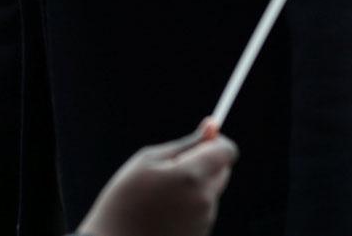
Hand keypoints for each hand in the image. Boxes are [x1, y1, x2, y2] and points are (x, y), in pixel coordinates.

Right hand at [78, 121, 236, 235]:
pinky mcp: (200, 234)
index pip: (226, 151)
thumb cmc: (125, 197)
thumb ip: (184, 144)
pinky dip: (189, 205)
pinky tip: (164, 211)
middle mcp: (205, 200)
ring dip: (194, 185)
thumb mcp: (148, 160)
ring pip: (210, 191)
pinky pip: (202, 210)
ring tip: (160, 195)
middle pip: (221, 171)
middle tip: (170, 168)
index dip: (215, 142)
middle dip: (204, 163)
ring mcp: (205, 221)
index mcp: (193, 177)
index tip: (201, 140)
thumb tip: (211, 126)